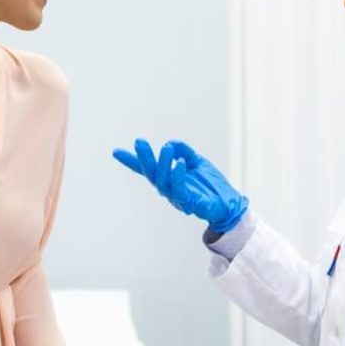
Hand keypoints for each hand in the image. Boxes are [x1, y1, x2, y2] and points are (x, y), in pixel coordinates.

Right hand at [113, 138, 248, 232]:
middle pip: (151, 174)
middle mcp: (168, 188)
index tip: (115, 151)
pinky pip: (180, 189)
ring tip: (166, 148)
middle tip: (139, 142)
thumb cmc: (211, 185)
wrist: (229, 204)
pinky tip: (180, 163)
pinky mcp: (188, 203)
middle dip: (144, 158)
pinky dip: (178, 176)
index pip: (147, 169)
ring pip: (163, 181)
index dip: (131, 161)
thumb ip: (184, 151)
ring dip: (163, 164)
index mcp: (168, 178)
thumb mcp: (198, 161)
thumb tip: (170, 144)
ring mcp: (177, 196)